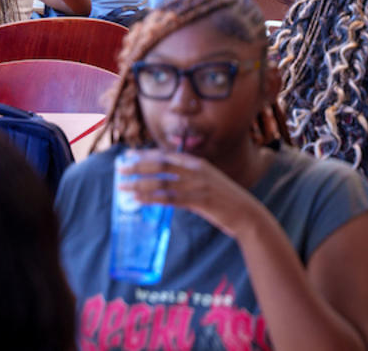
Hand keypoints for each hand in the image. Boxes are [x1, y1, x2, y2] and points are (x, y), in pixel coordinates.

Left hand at [119, 150, 267, 237]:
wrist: (247, 213)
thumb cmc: (226, 199)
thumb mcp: (209, 181)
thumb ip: (191, 177)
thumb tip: (168, 180)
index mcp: (198, 163)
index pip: (167, 155)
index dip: (147, 154)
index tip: (130, 156)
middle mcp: (197, 171)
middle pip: (161, 164)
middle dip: (138, 166)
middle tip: (120, 169)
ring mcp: (197, 185)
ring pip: (161, 181)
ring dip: (138, 184)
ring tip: (122, 187)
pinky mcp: (198, 201)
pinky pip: (168, 199)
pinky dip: (150, 199)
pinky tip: (138, 201)